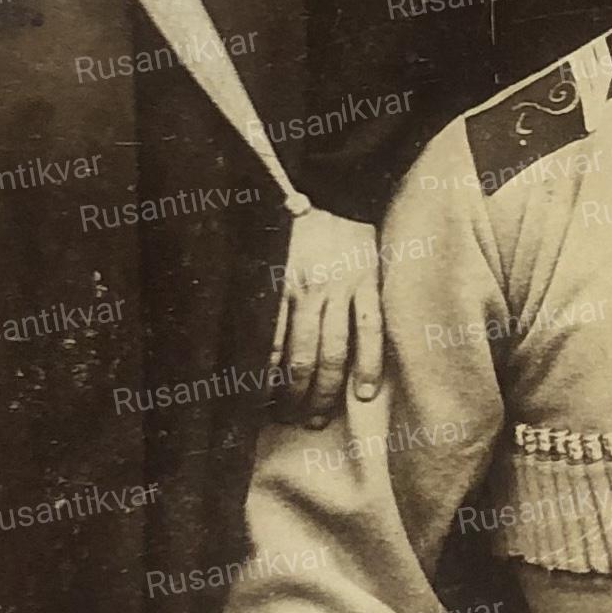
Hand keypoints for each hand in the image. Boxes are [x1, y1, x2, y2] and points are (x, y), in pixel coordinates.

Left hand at [268, 210, 383, 420]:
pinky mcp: (369, 284)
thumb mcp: (265, 257)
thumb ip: (258, 295)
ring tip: (317, 418)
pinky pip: (371, 330)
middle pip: (302, 356)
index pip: (270, 344)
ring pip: (335, 350)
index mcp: (279, 282)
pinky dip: (369, 364)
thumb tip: (240, 344)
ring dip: (325, 391)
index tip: (258, 403)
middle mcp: (310, 288)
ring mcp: (342, 287)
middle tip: (289, 419)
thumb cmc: (294, 230)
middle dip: (294, 395)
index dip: (264, 380)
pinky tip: (362, 393)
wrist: (337, 193)